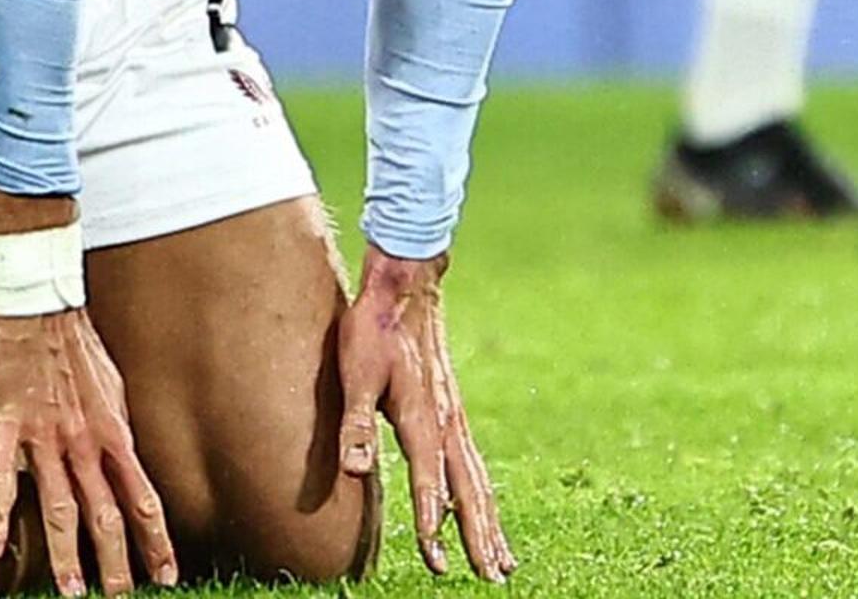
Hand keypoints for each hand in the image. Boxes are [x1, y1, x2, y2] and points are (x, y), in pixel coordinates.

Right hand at [0, 301, 176, 594]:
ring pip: (60, 510)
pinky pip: (2, 483)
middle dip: (116, 567)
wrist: (34, 302)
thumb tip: (128, 456)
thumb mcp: (112, 385)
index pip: (143, 499)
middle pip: (106, 516)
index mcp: (113, 432)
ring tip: (73, 594)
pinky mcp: (4, 430)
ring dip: (68, 559)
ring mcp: (44, 439)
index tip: (168, 576)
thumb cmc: (73, 342)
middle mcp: (84, 442)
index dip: (157, 542)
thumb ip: (116, 427)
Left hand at [334, 247, 509, 580]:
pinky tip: (486, 514)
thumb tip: (357, 469)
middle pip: (469, 490)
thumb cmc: (374, 330)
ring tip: (501, 565)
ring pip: (479, 482)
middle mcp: (447, 424)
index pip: (428, 480)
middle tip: (492, 578)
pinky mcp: (454, 415)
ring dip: (489, 524)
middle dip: (478, 536)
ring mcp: (455, 419)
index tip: (435, 558)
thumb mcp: (356, 371)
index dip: (429, 520)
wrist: (406, 287)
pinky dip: (485, 498)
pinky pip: (475, 467)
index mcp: (423, 418)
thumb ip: (356, 423)